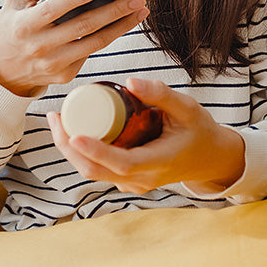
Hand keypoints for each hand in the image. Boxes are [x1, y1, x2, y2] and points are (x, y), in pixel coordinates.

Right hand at [0, 0, 148, 96]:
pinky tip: (125, 22)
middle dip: (114, 10)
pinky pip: (92, 51)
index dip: (71, 0)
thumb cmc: (13, 27)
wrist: (4, 70)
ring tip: (140, 9)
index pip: (50, 11)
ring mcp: (54, 64)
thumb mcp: (14, 1)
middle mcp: (40, 47)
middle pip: (83, 26)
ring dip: (122, 25)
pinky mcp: (65, 74)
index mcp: (24, 26)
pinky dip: (110, 35)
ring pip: (96, 42)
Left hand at [46, 78, 244, 193]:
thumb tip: (130, 82)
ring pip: (92, 172)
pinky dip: (81, 154)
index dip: (95, 150)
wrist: (211, 158)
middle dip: (68, 146)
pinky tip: (72, 132)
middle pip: (96, 171)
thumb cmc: (199, 130)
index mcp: (158, 162)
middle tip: (56, 117)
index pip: (121, 162)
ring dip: (70, 150)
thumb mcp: (187, 107)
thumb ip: (160, 94)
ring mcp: (133, 184)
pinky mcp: (127, 181)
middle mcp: (142, 179)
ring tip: (58, 120)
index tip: (73, 133)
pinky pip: (99, 171)